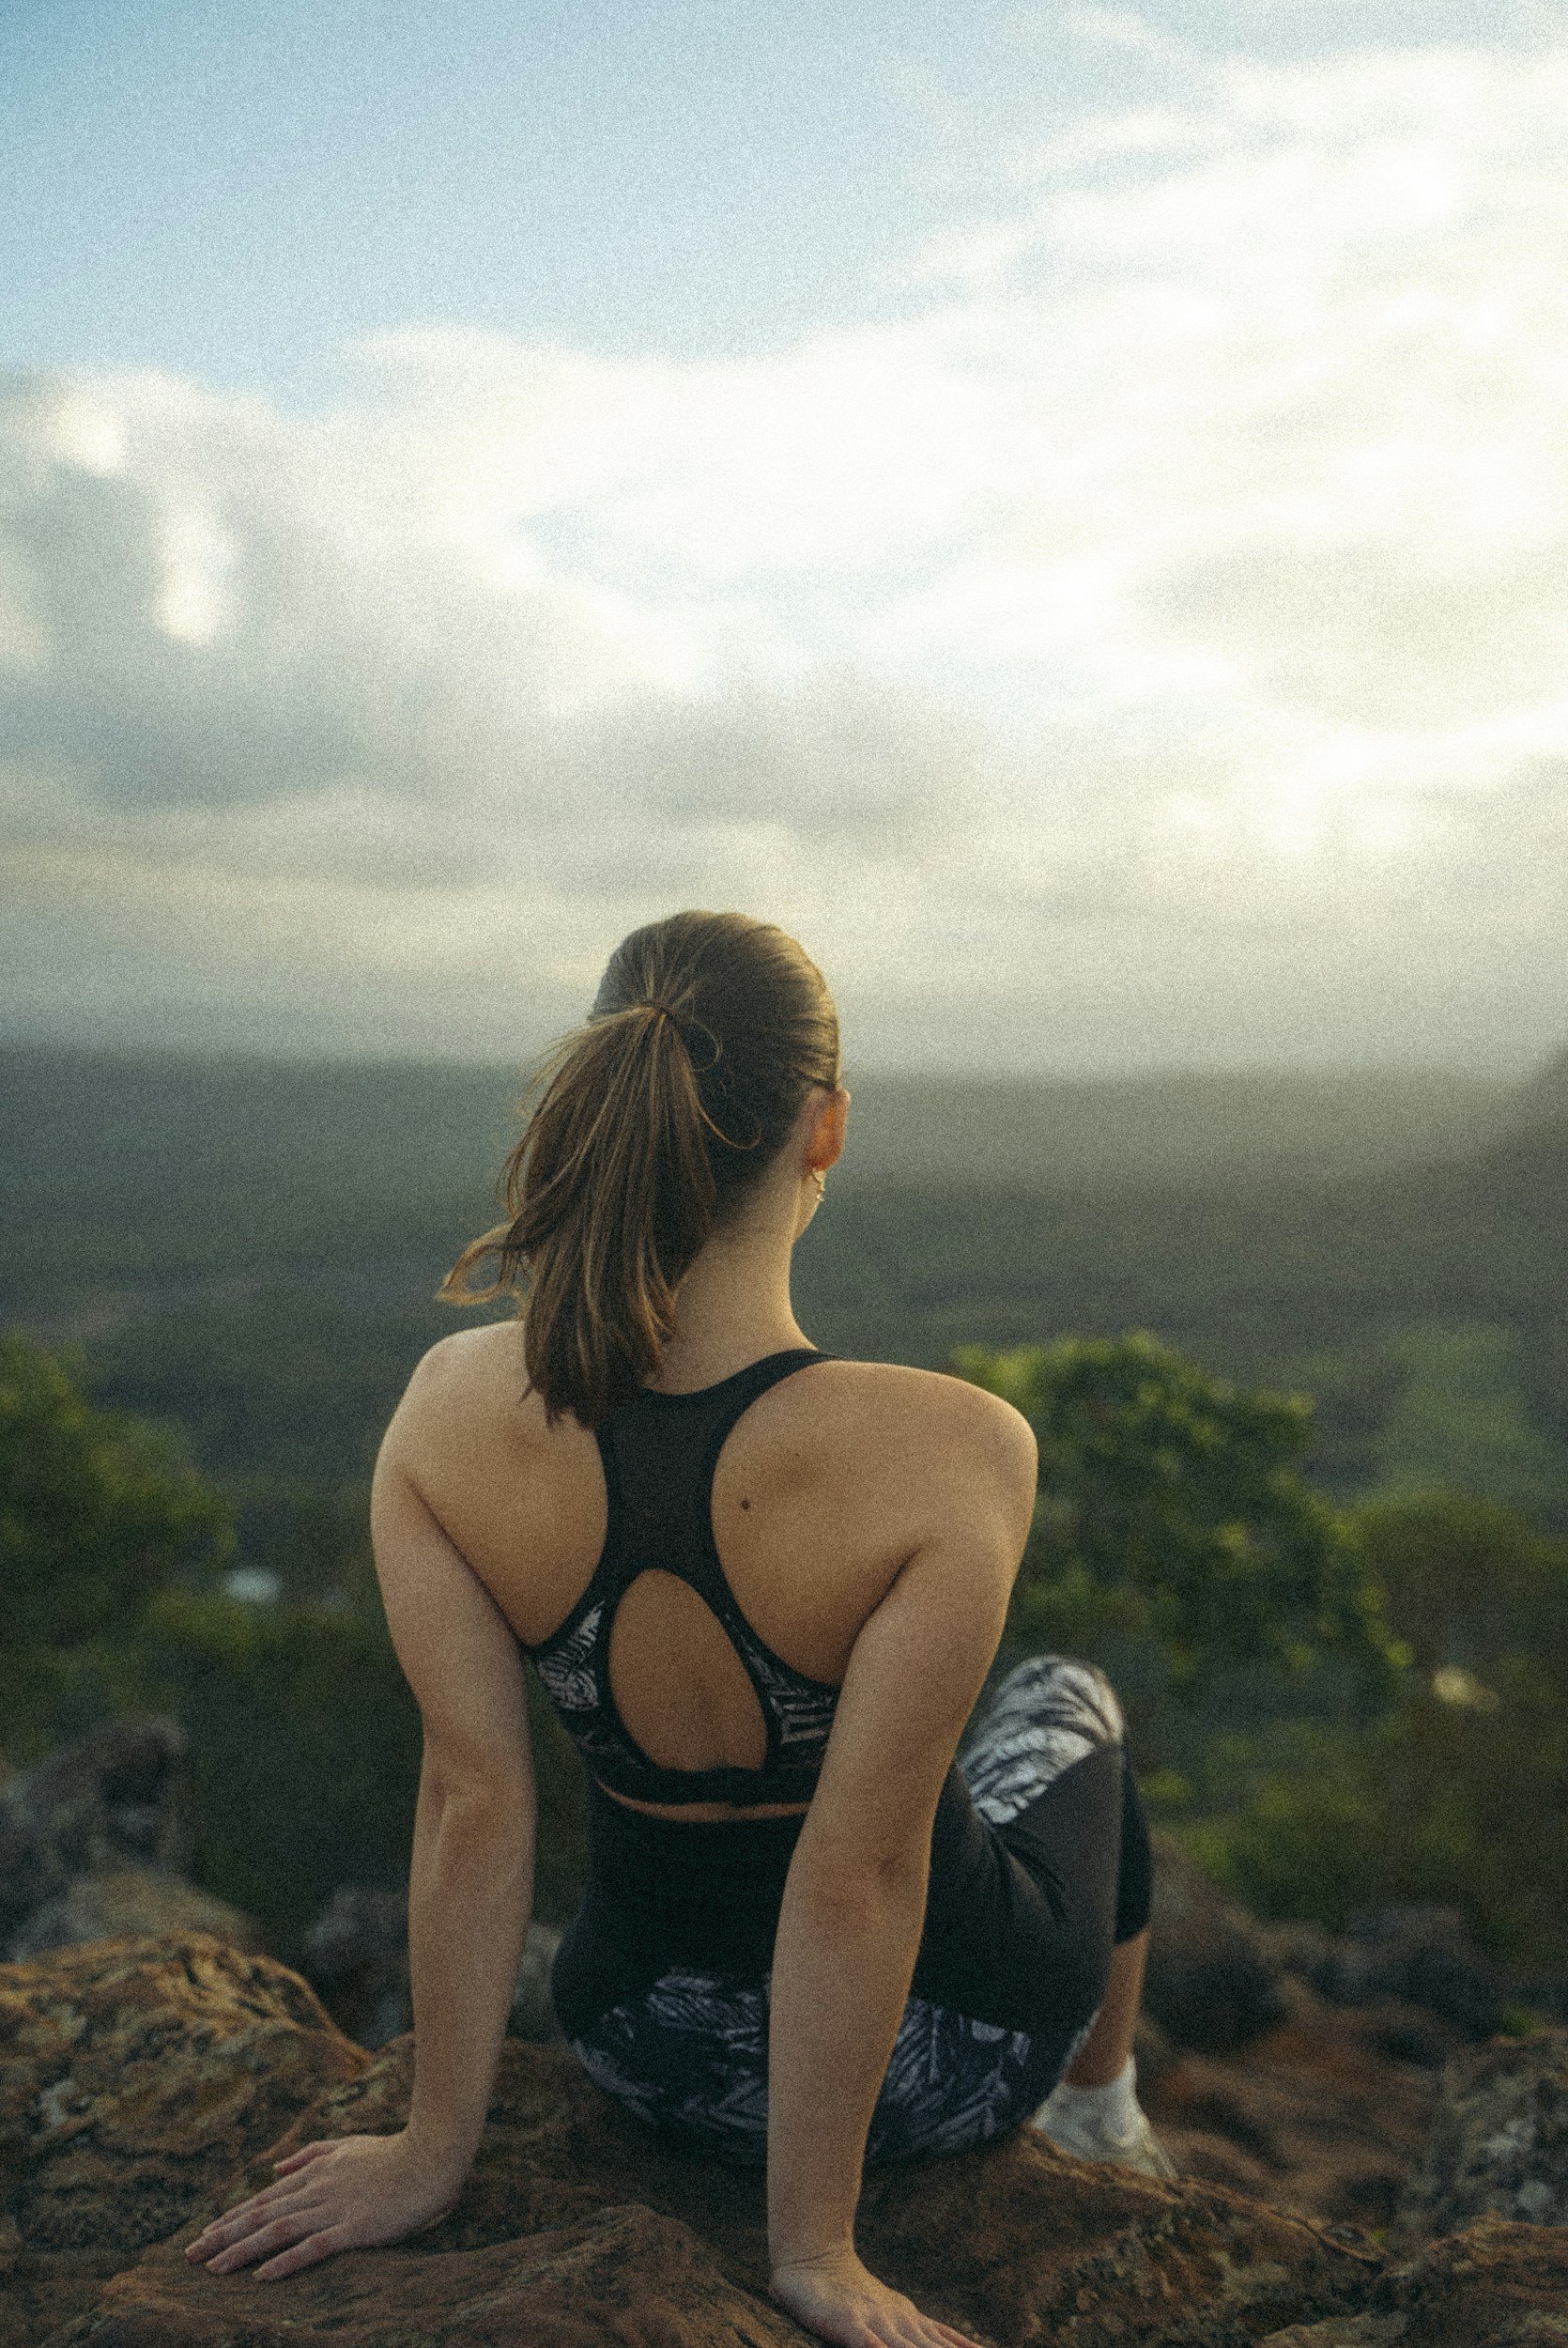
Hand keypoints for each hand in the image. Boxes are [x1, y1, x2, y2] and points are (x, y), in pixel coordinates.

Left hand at [183, 2130, 463, 2281]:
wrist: (431, 2154)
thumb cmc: (393, 2151)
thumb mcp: (348, 2144)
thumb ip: (311, 2154)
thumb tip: (276, 2168)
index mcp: (315, 2172)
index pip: (264, 2198)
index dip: (232, 2217)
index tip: (205, 2235)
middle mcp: (317, 2190)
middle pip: (262, 2215)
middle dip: (223, 2236)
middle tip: (191, 2256)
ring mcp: (335, 2208)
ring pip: (278, 2231)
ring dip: (243, 2250)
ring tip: (214, 2269)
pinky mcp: (354, 2227)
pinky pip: (313, 2247)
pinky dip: (286, 2262)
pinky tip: (263, 2277)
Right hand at [770, 2246, 982, 2347]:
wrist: (812, 2258)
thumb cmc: (848, 2294)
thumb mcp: (889, 2313)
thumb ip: (919, 2330)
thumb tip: (944, 2341)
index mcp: (908, 2319)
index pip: (946, 2341)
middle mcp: (898, 2322)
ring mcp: (876, 2322)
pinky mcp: (849, 2325)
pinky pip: (871, 2345)